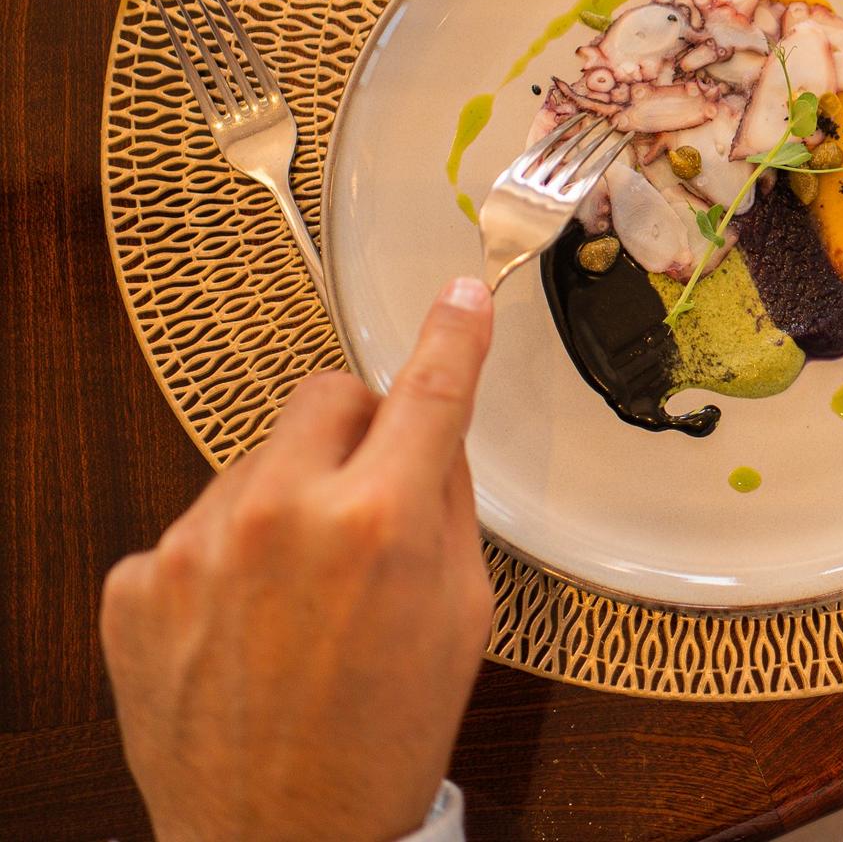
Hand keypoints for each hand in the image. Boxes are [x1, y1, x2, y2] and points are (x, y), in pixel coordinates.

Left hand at [102, 278, 496, 841]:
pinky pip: (196, 528)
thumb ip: (445, 505)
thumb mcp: (463, 614)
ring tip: (301, 596)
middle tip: (372, 500)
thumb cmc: (383, 738)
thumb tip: (432, 427)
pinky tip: (246, 624)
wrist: (281, 840)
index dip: (452, 335)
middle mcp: (279, 516)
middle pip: (325, 397)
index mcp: (379, 523)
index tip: (459, 298)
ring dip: (287, 500)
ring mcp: (194, 547)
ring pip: (257, 463)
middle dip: (358, 431)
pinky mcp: (136, 582)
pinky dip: (226, 559)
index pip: (426, 389)